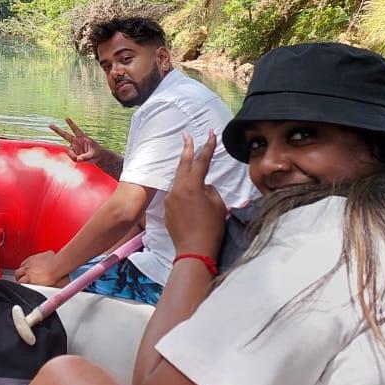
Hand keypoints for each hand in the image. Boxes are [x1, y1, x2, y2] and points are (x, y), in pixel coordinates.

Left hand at [15, 251, 66, 286]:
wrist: (55, 268)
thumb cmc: (54, 261)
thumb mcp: (49, 254)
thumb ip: (45, 255)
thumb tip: (49, 256)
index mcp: (30, 260)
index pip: (23, 265)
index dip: (24, 269)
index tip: (26, 271)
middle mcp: (27, 267)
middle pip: (18, 272)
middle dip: (19, 275)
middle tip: (21, 278)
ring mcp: (29, 275)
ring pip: (20, 280)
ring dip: (21, 282)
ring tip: (24, 285)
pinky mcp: (31, 283)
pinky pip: (24, 286)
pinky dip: (25, 287)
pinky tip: (27, 289)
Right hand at [49, 117, 118, 169]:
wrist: (97, 157)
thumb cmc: (97, 153)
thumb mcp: (93, 155)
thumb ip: (85, 157)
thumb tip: (78, 159)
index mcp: (82, 137)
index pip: (76, 129)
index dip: (71, 124)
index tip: (66, 117)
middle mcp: (76, 141)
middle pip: (65, 135)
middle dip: (57, 130)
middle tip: (50, 125)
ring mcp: (74, 147)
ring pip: (69, 151)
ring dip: (73, 155)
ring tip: (81, 158)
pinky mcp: (73, 153)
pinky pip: (71, 157)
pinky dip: (74, 159)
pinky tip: (80, 159)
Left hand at [164, 131, 227, 259]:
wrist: (194, 250)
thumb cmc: (211, 228)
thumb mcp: (218, 205)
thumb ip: (209, 190)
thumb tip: (203, 186)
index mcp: (192, 186)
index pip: (201, 161)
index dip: (207, 147)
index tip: (210, 134)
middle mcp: (177, 189)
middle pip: (183, 164)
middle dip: (187, 149)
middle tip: (187, 135)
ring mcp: (169, 199)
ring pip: (179, 182)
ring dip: (187, 178)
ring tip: (198, 184)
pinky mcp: (166, 209)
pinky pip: (177, 196)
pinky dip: (184, 196)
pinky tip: (192, 207)